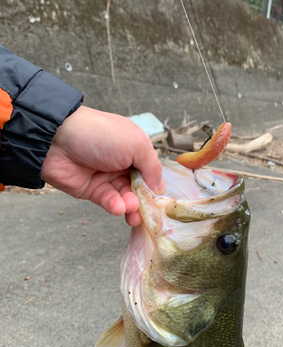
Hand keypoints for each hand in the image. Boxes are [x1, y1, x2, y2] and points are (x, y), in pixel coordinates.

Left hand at [41, 106, 165, 225]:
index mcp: (135, 147)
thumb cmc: (100, 135)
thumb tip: (161, 188)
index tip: (161, 200)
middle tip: (146, 212)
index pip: (151, 170)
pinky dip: (115, 206)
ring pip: (125, 197)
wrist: (57, 139)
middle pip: (140, 187)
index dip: (156, 185)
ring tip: (131, 209)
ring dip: (131, 205)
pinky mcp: (92, 190)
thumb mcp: (136, 145)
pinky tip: (118, 207)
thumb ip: (152, 167)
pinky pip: (108, 201)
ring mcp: (106, 176)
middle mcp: (122, 162)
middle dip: (144, 200)